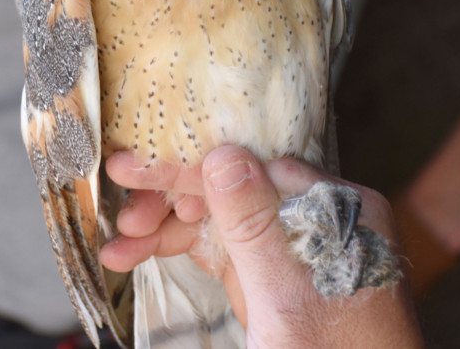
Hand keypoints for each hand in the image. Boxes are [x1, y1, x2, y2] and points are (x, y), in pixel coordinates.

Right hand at [99, 145, 422, 347]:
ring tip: (121, 243)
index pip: (253, 167)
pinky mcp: (266, 277)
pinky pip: (215, 248)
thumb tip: (225, 157)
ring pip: (215, 217)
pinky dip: (175, 248)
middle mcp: (313, 220)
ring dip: (164, 227)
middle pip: (230, 188)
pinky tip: (134, 252)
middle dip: (170, 199)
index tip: (135, 167)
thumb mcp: (287, 302)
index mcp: (338, 210)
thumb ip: (255, 229)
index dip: (191, 166)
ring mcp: (287, 248)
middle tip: (122, 212)